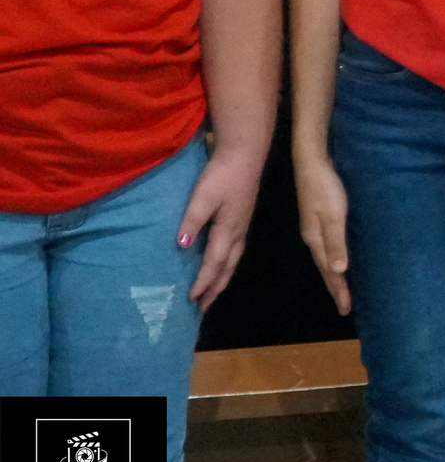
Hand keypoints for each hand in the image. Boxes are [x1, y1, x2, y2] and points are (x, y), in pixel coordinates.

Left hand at [178, 150, 263, 309]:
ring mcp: (242, 226)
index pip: (214, 264)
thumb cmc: (222, 175)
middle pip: (228, 268)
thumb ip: (192, 222)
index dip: (203, 282)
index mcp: (227, 230)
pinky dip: (227, 265)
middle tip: (203, 307)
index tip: (191, 299)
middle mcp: (237, 233)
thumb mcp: (202, 197)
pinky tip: (222, 263)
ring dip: (223, 279)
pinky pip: (235, 251)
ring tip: (213, 292)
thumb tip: (181, 247)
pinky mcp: (242, 219)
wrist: (245, 155)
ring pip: (233, 261)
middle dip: (215, 288)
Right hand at [294, 151, 353, 315]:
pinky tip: (339, 259)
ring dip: (335, 275)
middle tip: (346, 307)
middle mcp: (313, 236)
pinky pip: (328, 245)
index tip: (347, 309)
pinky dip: (334, 258)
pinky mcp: (319, 216)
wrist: (312, 159)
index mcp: (315, 238)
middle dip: (336, 288)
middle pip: (326, 268)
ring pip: (326, 257)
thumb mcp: (333, 214)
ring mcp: (315, 226)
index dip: (338, 290)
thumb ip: (336, 242)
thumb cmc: (326, 185)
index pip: (329, 271)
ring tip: (343, 289)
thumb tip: (339, 271)